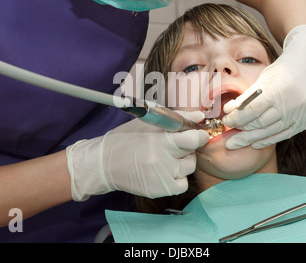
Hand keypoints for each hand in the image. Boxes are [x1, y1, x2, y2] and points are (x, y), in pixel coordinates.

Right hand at [66, 111, 208, 199]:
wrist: (104, 164)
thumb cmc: (126, 140)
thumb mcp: (148, 124)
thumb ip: (177, 118)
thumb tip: (200, 115)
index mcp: (160, 141)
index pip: (194, 139)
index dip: (198, 136)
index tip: (195, 134)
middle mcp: (163, 161)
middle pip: (192, 153)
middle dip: (187, 147)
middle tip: (172, 145)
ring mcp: (162, 177)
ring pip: (189, 168)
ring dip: (183, 162)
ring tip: (166, 158)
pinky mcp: (160, 190)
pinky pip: (183, 184)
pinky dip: (178, 178)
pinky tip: (166, 171)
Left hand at [222, 25, 305, 148]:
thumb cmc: (284, 70)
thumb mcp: (263, 78)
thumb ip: (246, 97)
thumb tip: (229, 110)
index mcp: (279, 90)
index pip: (253, 109)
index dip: (237, 118)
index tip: (226, 121)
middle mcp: (292, 104)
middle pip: (261, 123)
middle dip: (242, 131)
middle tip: (228, 138)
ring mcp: (302, 114)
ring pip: (272, 132)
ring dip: (252, 139)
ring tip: (237, 143)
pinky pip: (285, 134)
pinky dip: (268, 139)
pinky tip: (255, 143)